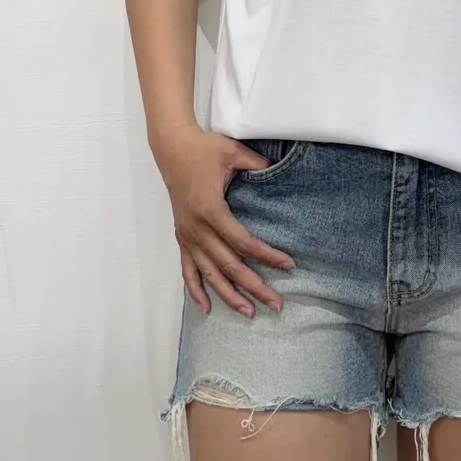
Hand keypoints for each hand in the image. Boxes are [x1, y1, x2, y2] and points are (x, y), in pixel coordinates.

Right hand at [152, 125, 294, 316]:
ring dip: (229, 296)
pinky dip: (195, 290)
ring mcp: (187, 236)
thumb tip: (279, 170)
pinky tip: (206, 308)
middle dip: (254, 287)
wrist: (172, 147)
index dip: (267, 256)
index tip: (288, 265)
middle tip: (277, 304)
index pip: (243, 242)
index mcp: (211, 210)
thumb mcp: (233, 152)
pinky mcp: (181, 238)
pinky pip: (187, 270)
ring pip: (209, 274)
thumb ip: (258, 164)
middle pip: (229, 266)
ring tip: (250, 313)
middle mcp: (197, 229)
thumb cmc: (204, 149)